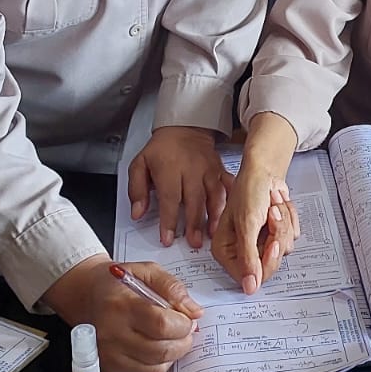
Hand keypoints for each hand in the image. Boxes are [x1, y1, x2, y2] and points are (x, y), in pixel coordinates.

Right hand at [42, 255, 202, 371]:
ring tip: (172, 340)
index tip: (188, 319)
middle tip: (186, 331)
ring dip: (172, 356)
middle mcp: (112, 333)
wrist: (85, 295)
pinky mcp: (108, 368)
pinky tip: (156, 349)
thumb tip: (194, 311)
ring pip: (154, 369)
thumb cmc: (117, 282)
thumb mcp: (146, 270)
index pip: (161, 324)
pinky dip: (157, 366)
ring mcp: (108, 355)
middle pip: (160, 351)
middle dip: (183, 342)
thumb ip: (172, 287)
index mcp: (121, 305)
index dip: (183, 325)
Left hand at [127, 125, 226, 248]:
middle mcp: (191, 169)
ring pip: (215, 195)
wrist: (185, 128)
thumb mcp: (140, 164)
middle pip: (194, 199)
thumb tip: (137, 213)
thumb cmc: (162, 150)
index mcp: (169, 168)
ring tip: (213, 234)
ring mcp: (209, 169)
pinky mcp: (220, 169)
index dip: (169, 221)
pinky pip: (229, 185)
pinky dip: (232, 200)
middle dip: (195, 223)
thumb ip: (137, 189)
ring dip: (215, 216)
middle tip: (194, 243)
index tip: (167, 238)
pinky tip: (233, 214)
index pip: (169, 198)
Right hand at [212, 165, 298, 294]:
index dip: (266, 260)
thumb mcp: (247, 224)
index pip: (250, 276)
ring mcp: (260, 243)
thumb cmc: (249, 190)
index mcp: (226, 251)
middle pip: (269, 265)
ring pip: (283, 249)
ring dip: (282, 223)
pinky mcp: (274, 235)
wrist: (265, 171)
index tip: (272, 243)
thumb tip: (249, 288)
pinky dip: (289, 219)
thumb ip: (248, 258)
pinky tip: (278, 206)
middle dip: (276, 235)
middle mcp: (242, 251)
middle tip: (271, 215)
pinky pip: (291, 238)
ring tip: (272, 206)